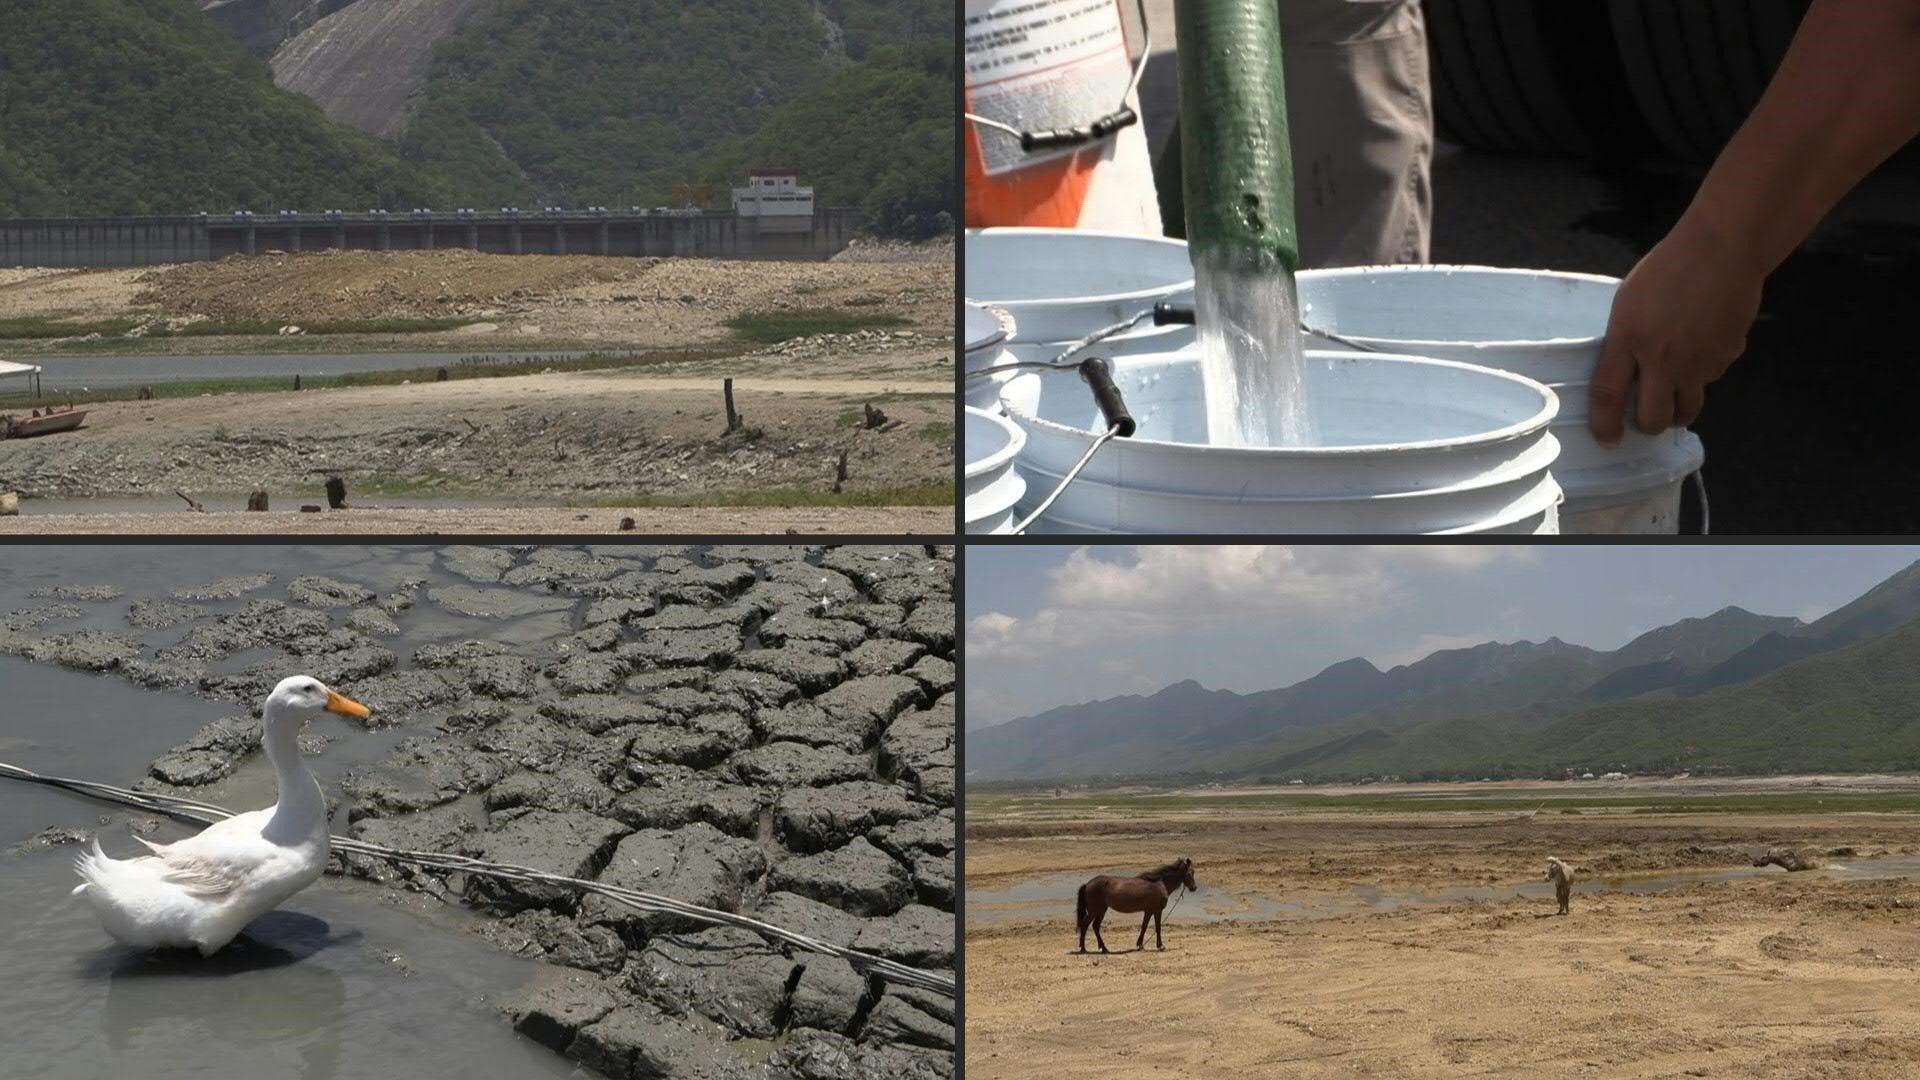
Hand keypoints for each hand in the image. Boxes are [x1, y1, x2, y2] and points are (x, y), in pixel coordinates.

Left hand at [1588, 214, 1764, 444]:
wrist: (1723, 248)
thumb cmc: (1668, 268)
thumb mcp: (1628, 302)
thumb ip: (1623, 341)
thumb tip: (1624, 374)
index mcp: (1629, 339)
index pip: (1608, 397)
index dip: (1604, 425)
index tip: (1607, 438)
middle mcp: (1664, 358)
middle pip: (1653, 418)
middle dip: (1646, 425)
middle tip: (1644, 418)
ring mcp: (1699, 361)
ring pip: (1687, 409)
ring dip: (1676, 409)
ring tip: (1671, 394)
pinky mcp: (1727, 356)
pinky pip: (1711, 380)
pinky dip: (1702, 376)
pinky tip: (1700, 350)